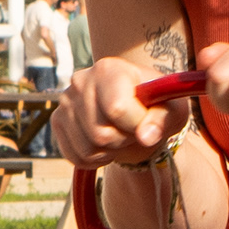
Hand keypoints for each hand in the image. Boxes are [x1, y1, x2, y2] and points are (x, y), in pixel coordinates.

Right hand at [55, 58, 184, 168]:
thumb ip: (161, 120)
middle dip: (123, 140)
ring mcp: (66, 101)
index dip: (136, 124)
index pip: (116, 109)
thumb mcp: (170, 110)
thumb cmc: (156, 107)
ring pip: (88, 148)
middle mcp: (81, 80)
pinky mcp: (58, 121)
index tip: (146, 120)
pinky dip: (95, 159)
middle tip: (132, 129)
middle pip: (100, 133)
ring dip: (110, 151)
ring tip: (119, 135)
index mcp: (109, 69)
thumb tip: (145, 136)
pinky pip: (76, 156)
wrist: (135, 114)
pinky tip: (105, 144)